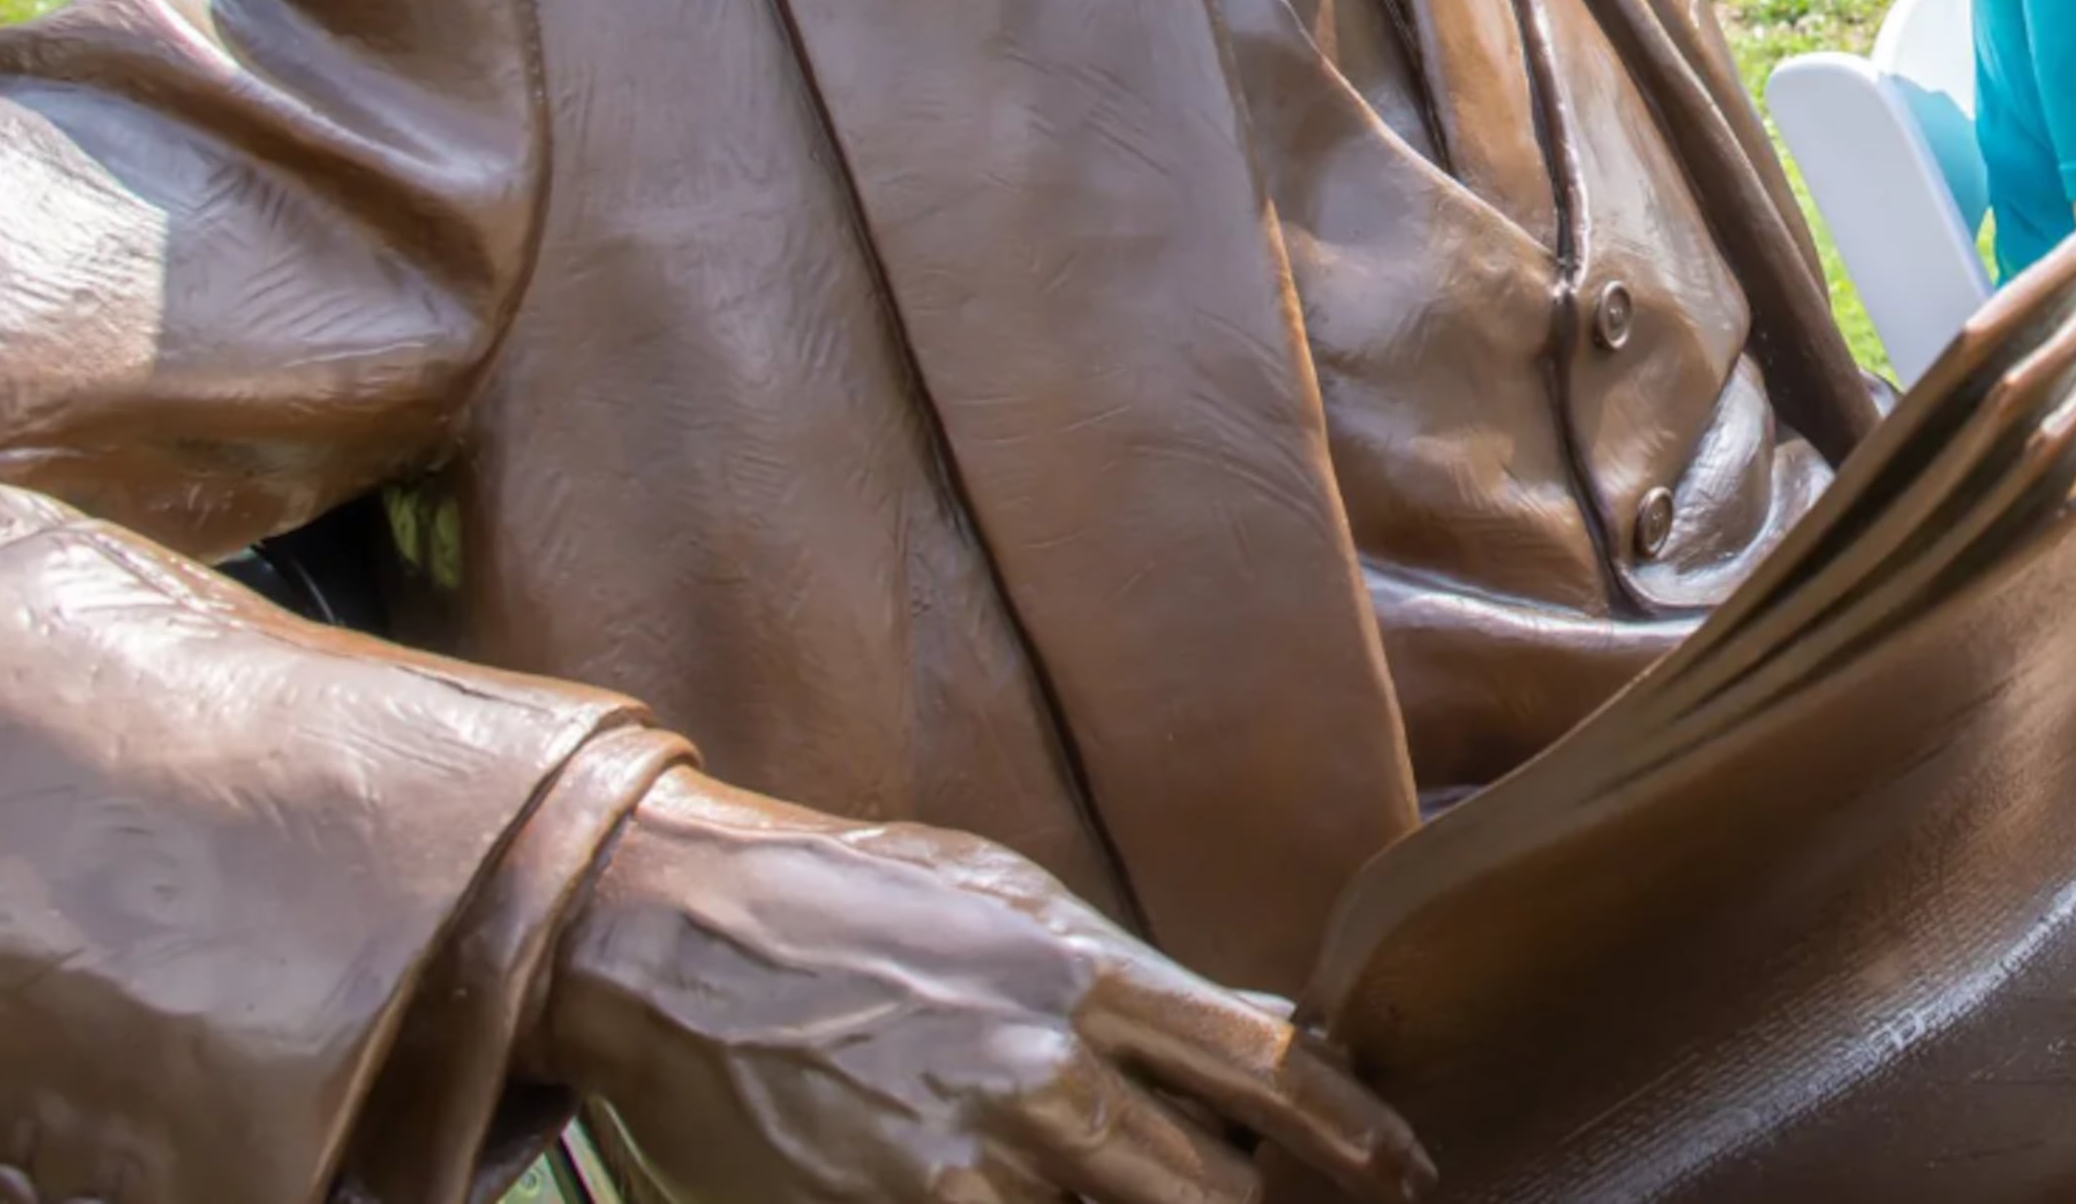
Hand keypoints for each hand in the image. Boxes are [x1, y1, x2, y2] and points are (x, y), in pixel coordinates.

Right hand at [536, 769, 1434, 1203]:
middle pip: (1215, 1186)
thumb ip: (1130, 979)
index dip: (1354, 1128)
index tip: (1405, 1166)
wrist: (670, 931)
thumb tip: (1255, 1029)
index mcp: (1084, 974)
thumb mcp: (1011, 902)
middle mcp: (1044, 1069)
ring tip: (1173, 1203)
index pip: (1268, 1065)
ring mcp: (968, 1154)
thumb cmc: (849, 901)